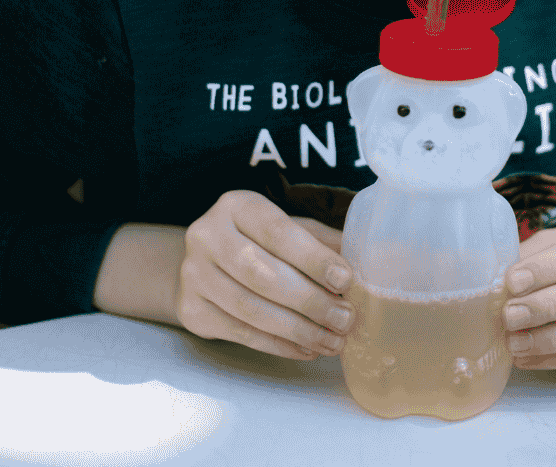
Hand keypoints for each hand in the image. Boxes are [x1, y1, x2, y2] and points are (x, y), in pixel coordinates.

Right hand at [175, 191, 355, 360]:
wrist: (203, 262)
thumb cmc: (258, 241)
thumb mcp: (288, 228)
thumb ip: (321, 242)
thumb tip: (364, 262)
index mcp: (236, 206)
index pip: (278, 232)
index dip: (313, 258)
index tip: (346, 279)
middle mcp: (206, 236)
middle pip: (262, 274)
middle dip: (310, 300)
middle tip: (345, 319)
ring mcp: (193, 274)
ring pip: (250, 309)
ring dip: (298, 330)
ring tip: (333, 341)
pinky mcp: (190, 310)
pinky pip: (240, 333)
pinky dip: (278, 345)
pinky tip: (306, 350)